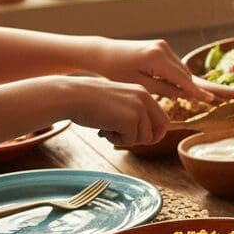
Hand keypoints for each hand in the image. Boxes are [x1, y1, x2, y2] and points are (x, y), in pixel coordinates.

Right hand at [55, 76, 169, 146]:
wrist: (71, 96)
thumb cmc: (89, 101)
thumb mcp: (118, 102)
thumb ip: (133, 113)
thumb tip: (146, 135)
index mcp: (142, 93)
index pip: (162, 117)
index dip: (155, 131)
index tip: (144, 138)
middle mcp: (144, 98)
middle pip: (162, 127)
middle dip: (149, 139)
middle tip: (129, 140)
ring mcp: (138, 108)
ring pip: (144, 138)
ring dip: (127, 139)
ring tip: (108, 129)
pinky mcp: (129, 119)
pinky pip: (130, 141)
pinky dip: (117, 140)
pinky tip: (104, 129)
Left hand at [90, 38, 208, 102]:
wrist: (103, 54)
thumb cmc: (116, 71)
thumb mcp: (140, 85)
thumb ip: (164, 89)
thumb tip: (184, 94)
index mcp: (157, 58)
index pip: (183, 78)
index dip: (196, 91)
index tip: (210, 100)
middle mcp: (163, 48)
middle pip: (184, 73)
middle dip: (187, 87)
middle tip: (188, 101)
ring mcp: (162, 45)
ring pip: (180, 68)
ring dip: (180, 81)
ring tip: (172, 94)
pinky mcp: (160, 46)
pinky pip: (174, 63)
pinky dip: (174, 74)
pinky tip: (166, 83)